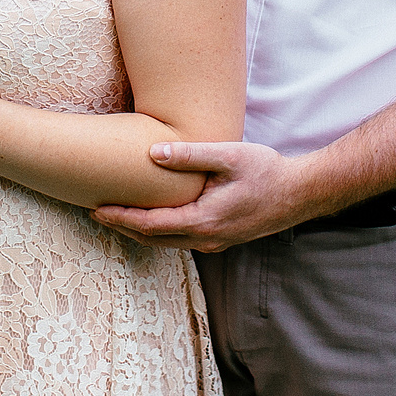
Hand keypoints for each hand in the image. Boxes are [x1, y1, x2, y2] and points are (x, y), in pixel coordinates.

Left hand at [91, 141, 316, 251]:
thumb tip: (153, 153)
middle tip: (95, 212)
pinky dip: (158, 231)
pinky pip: (180, 240)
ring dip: (138, 230)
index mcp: (203, 221)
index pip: (150, 225)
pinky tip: (151, 217)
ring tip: (115, 215)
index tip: (96, 208)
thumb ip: (190, 155)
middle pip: (152, 239)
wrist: (300, 193)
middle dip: (122, 226)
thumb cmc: (266, 170)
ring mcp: (214, 243)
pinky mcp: (221, 239)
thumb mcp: (228, 156)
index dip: (120, 217)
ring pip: (166, 242)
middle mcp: (206, 239)